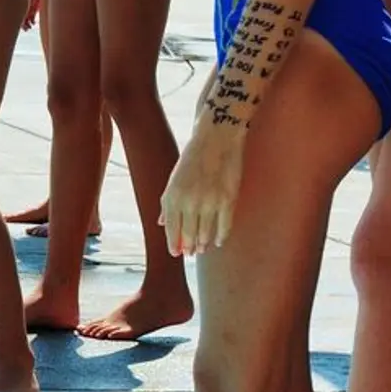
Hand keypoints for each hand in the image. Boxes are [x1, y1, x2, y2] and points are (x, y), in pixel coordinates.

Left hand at [160, 122, 244, 256]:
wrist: (217, 138)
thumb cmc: (193, 159)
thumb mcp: (173, 181)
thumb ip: (167, 204)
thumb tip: (162, 224)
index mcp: (172, 198)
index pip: (171, 230)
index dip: (173, 245)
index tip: (176, 253)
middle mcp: (189, 203)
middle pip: (188, 236)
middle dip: (189, 247)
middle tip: (191, 252)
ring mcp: (209, 202)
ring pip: (206, 233)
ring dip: (204, 244)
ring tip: (203, 248)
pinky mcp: (228, 199)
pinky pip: (224, 225)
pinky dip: (221, 237)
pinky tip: (218, 241)